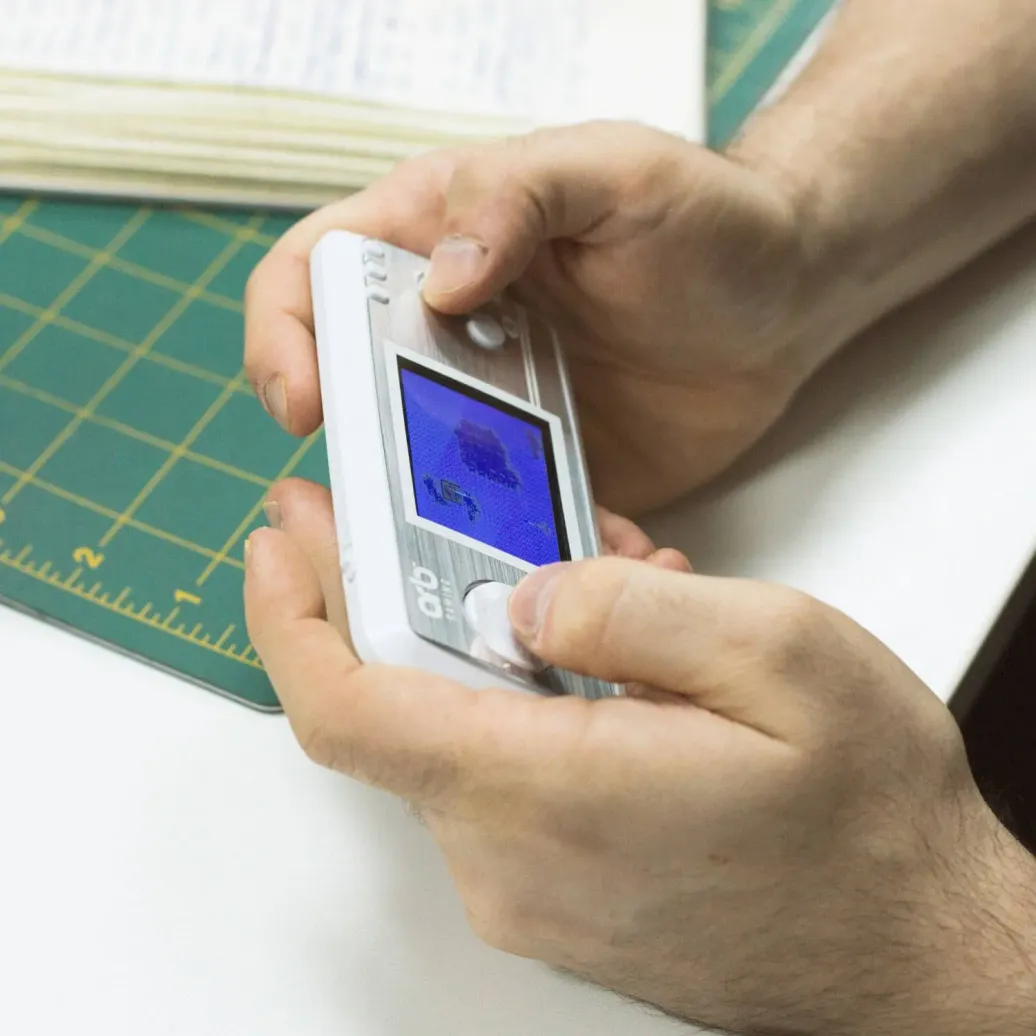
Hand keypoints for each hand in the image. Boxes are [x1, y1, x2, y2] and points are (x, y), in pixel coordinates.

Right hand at [245, 121, 829, 514]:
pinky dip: (521, 543)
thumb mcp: (613, 172)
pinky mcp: (540, 466)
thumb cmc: (706, 218)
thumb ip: (519, 197)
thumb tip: (439, 278)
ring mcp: (489, 406)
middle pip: (351, 392)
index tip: (308, 401)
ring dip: (431, 515)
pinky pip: (502, 517)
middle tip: (378, 499)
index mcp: (436, 238)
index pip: (313, 276)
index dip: (283, 336)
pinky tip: (569, 551)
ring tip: (474, 544)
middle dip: (352, 452)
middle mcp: (446, 329)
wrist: (789, 303)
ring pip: (418, 471)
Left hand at [246, 483, 1035, 1035]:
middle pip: (393, 707)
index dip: (291, 618)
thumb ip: (632, 607)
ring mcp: (528, 888)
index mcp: (551, 789)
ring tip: (572, 579)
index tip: (280, 545)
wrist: (915, 950)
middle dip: (394, 597)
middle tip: (418, 519)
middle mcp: (513, 858)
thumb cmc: (868, 822)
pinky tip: (589, 659)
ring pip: (452, 733)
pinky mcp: (553, 892)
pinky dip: (516, 700)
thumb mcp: (779, 653)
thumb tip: (529, 594)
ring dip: (483, 645)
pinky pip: (495, 775)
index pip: (351, 707)